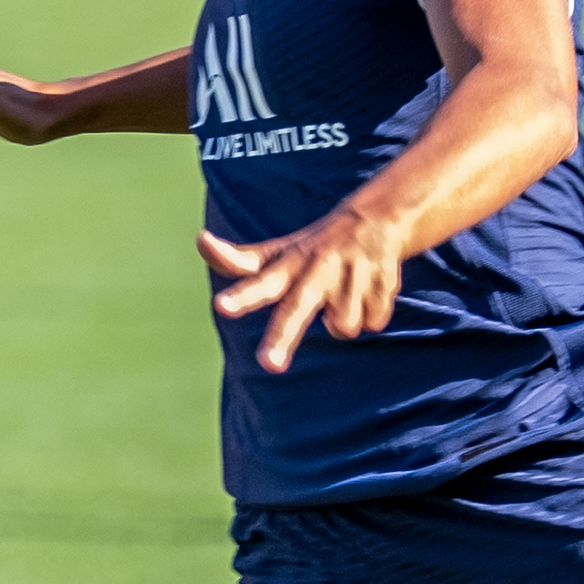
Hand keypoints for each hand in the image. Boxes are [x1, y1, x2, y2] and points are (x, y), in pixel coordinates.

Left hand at [200, 204, 410, 373]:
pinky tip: (369, 290)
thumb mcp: (278, 252)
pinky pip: (372, 321)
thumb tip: (201, 239)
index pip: (259, 281)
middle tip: (269, 366)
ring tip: (346, 294)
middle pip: (296, 309)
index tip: (221, 308)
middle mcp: (316, 268)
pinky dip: (371, 314)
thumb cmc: (315, 247)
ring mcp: (350, 273)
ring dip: (345, 321)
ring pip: (343, 327)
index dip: (242, 296)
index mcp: (288, 265)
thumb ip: (238, 258)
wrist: (379, 218)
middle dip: (282, 338)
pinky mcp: (382, 279)